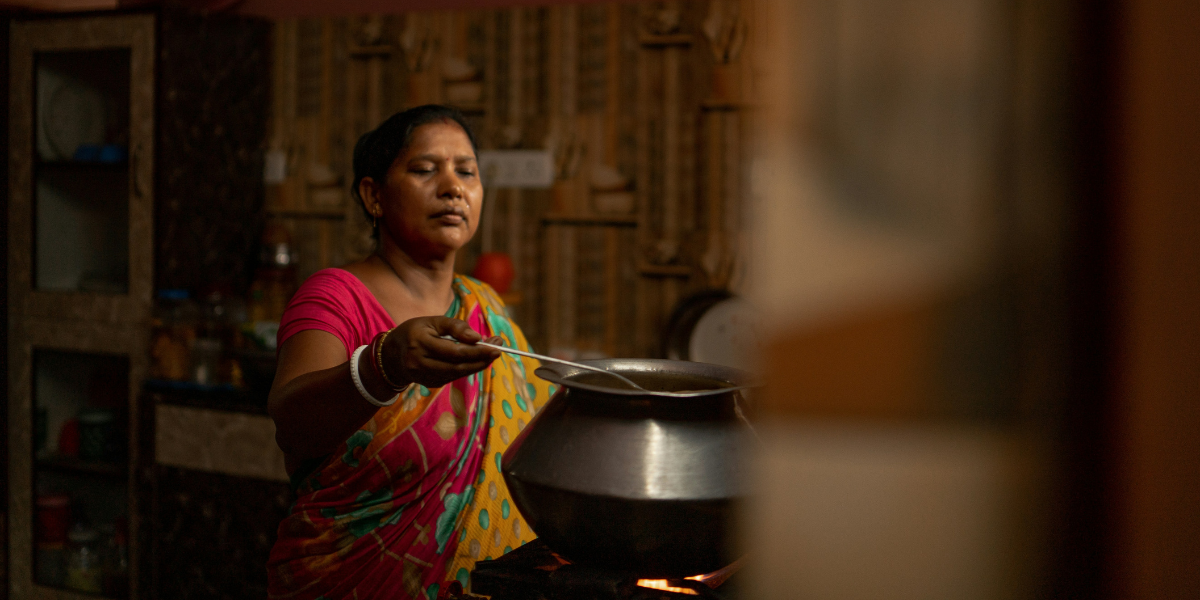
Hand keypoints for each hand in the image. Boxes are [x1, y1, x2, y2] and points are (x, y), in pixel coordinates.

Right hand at [381, 316, 501, 389]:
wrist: (392, 355)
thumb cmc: (415, 332)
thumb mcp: (432, 321)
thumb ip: (455, 327)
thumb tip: (477, 338)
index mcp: (419, 342)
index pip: (454, 351)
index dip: (477, 350)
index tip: (496, 343)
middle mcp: (420, 362)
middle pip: (458, 365)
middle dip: (482, 359)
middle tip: (499, 349)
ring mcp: (423, 376)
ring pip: (457, 373)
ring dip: (478, 365)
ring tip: (491, 353)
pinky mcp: (429, 383)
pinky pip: (453, 377)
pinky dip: (467, 369)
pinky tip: (476, 360)